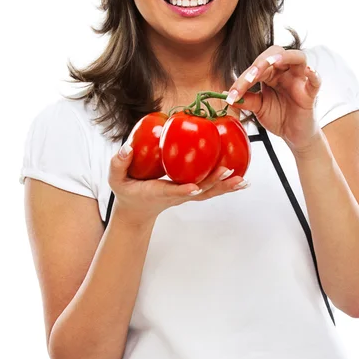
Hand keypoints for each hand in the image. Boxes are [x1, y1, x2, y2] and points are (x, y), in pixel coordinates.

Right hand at [108, 142, 248, 227]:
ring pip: (209, 192)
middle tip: (229, 173)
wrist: (137, 210)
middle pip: (199, 192)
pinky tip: (240, 178)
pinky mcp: (191, 191)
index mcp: (157, 192)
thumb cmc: (127, 192)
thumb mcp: (116, 179)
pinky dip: (226, 184)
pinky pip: (210, 188)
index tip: (193, 187)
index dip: (182, 190)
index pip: (171, 191)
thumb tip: (127, 147)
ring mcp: (186, 194)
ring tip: (243, 180)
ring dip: (226, 186)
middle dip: (214, 183)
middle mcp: (176, 195)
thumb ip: (118, 163)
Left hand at [224, 46, 322, 152]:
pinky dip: (313, 74)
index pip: (257, 67)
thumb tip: (226, 94)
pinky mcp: (310, 93)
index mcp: (271, 73)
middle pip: (276, 54)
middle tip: (249, 77)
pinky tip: (308, 72)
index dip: (244, 78)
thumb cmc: (278, 116)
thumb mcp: (258, 107)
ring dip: (284, 57)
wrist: (293, 135)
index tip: (232, 94)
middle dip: (261, 62)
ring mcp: (299, 80)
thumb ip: (246, 99)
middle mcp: (285, 72)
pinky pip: (315, 80)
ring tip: (272, 62)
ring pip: (297, 57)